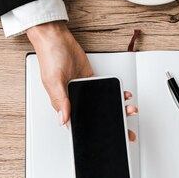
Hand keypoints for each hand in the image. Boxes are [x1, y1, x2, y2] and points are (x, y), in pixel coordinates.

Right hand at [27, 21, 137, 140]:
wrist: (56, 37)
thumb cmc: (49, 57)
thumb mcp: (53, 80)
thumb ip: (60, 100)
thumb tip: (64, 119)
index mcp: (62, 103)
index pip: (79, 123)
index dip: (93, 133)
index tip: (108, 140)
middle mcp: (73, 97)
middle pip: (94, 115)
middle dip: (111, 123)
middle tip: (126, 131)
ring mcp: (83, 88)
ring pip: (102, 103)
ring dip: (115, 107)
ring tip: (129, 110)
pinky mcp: (90, 78)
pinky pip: (104, 89)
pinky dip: (115, 93)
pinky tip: (123, 95)